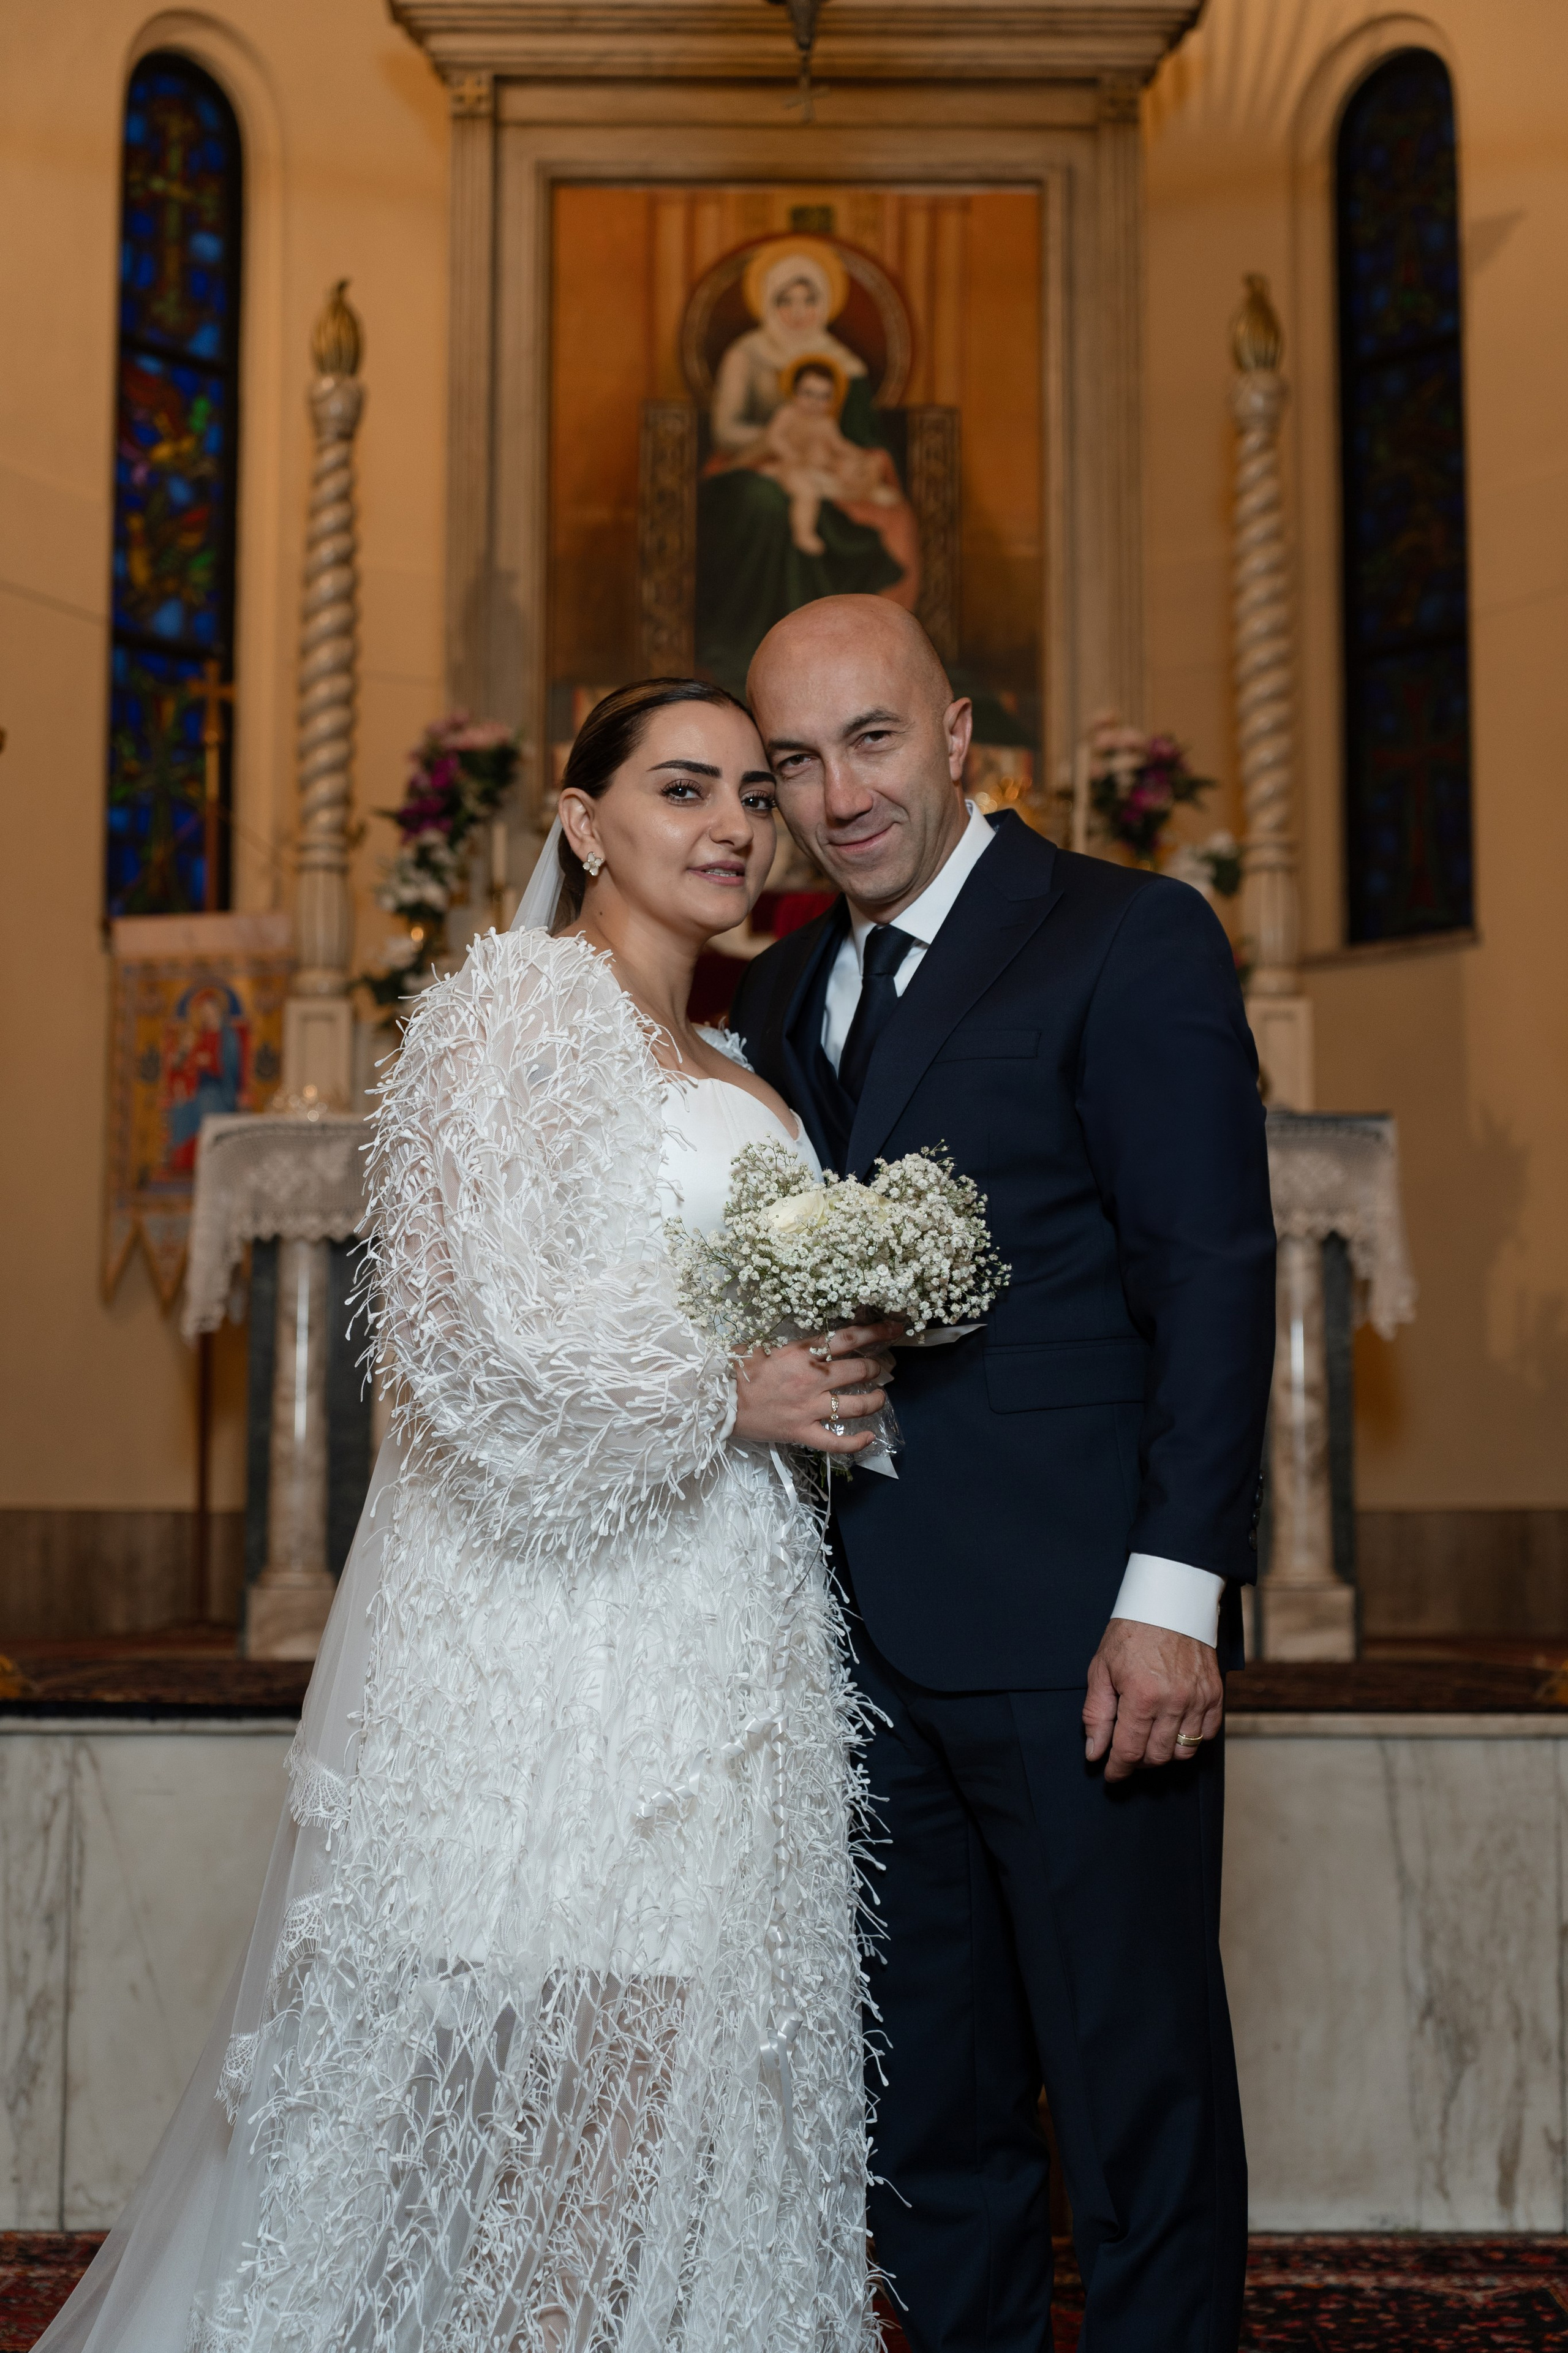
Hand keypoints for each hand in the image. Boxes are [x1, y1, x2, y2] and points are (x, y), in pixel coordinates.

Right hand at [731, 1321, 899, 1454]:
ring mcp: (808, 1408)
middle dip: (876, 1368)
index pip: (848, 1338)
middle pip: (858, 1370)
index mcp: (801, 1352)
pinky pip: (835, 1442)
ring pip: (855, 1405)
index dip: (876, 1332)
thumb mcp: (763, 1345)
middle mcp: (811, 1378)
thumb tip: (812, 1339)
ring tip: (881, 1397)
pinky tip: (869, 1438)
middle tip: (880, 1368)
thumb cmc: (735, 1371)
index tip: (894, 1329)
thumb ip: (791, 1343)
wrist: (715, 1401)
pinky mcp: (801, 1432)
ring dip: (875, 1401)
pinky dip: (855, 1442)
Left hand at [1083, 1618, 1223, 1783]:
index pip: (1129, 1750)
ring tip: (1150, 1739)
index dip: (1118, 1769)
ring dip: (1164, 1753)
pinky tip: (1174, 1727)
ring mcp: (1198, 1699)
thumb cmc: (1131, 1633)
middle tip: (1127, 1751)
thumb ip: (1097, 1714)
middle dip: (1138, 1761)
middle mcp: (1173, 1702)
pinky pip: (1206, 1735)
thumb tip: (1095, 1753)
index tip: (1112, 1775)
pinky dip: (1190, 1739)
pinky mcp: (1215, 1694)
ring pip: (1183, 1751)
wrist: (1170, 1602)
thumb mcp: (1101, 1669)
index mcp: (1141, 1696)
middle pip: (1157, 1756)